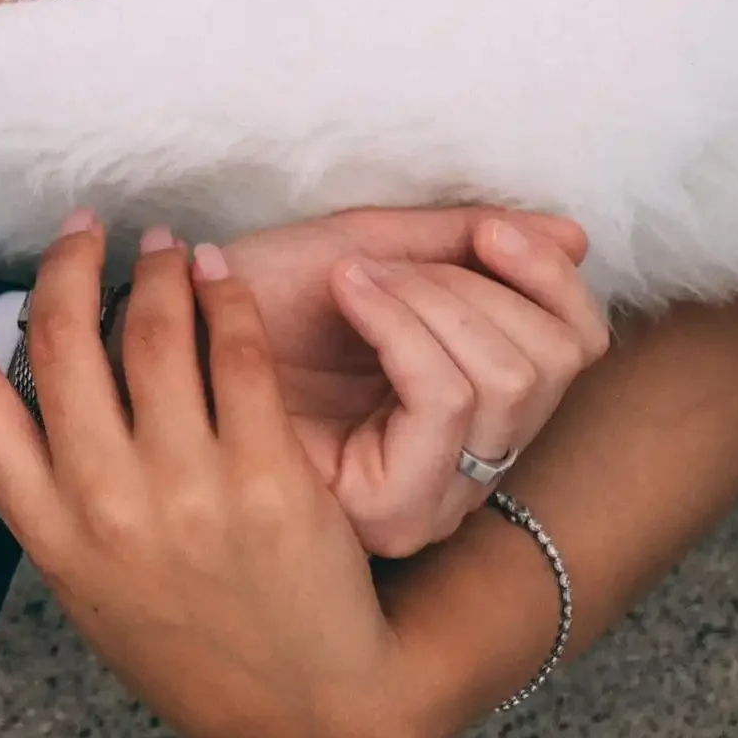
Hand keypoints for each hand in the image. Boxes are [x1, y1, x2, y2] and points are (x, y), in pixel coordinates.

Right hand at [0, 210, 415, 737]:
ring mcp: (186, 492)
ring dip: (154, 266)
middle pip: (57, 338)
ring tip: (166, 245)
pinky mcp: (267, 480)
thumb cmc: (192, 642)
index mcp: (46, 531)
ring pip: (150, 330)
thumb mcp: (90, 580)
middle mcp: (103, 505)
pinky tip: (221, 277)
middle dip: (66, 260)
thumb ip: (55, 488)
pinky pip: (235, 354)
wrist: (312, 719)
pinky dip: (224, 296)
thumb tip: (29, 371)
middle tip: (84, 226)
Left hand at [218, 205, 609, 556]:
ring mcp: (437, 498)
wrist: (161, 338)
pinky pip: (444, 401)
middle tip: (380, 263)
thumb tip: (573, 234)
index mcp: (477, 405)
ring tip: (352, 278)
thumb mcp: (367, 254)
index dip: (542, 274)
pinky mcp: (391, 511)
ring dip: (426, 297)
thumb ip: (462, 244)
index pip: (575, 345)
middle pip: (545, 362)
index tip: (488, 226)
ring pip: (503, 379)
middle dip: (464, 284)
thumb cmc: (254, 302)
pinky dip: (401, 320)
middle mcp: (471, 467)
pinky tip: (344, 291)